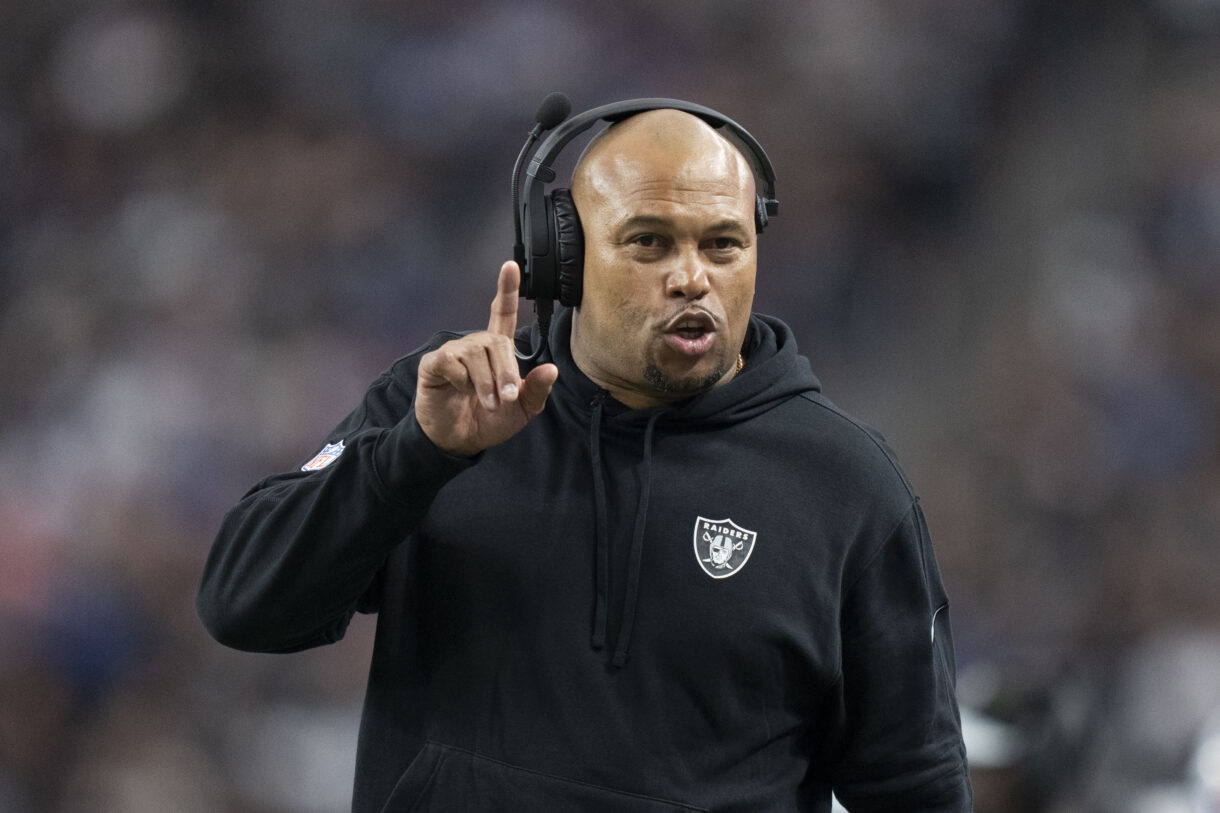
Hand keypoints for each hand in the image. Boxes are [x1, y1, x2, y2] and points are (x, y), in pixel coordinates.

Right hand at [415, 261, 558, 456]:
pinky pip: (450, 361)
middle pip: (496, 342)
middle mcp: (475, 346)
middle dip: (506, 372)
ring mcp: (453, 353)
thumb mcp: (522, 411)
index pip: (502, 313)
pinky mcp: (433, 364)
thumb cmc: (489, 421)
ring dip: (486, 382)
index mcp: (497, 351)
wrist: (459, 441)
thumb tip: (551, 369)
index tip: (511, 265)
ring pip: (475, 353)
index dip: (507, 290)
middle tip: (507, 398)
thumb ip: (536, 391)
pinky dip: (461, 379)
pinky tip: (458, 390)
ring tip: (486, 402)